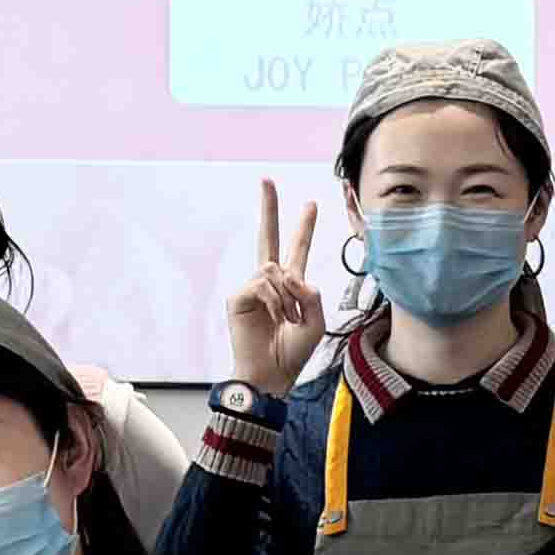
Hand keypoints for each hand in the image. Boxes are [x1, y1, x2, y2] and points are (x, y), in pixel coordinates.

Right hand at [225, 182, 326, 396]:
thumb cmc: (293, 353)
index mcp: (291, 286)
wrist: (271, 375)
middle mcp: (270, 282)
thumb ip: (312, 292)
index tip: (311, 203)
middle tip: (266, 180)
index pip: (297, 249)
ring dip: (288, 296)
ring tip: (287, 319)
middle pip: (268, 238)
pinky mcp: (239, 297)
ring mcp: (252, 288)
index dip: (304, 227)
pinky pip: (263, 284)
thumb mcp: (316, 320)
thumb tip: (291, 273)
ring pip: (276, 270)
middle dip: (269, 208)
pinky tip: (274, 318)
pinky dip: (275, 301)